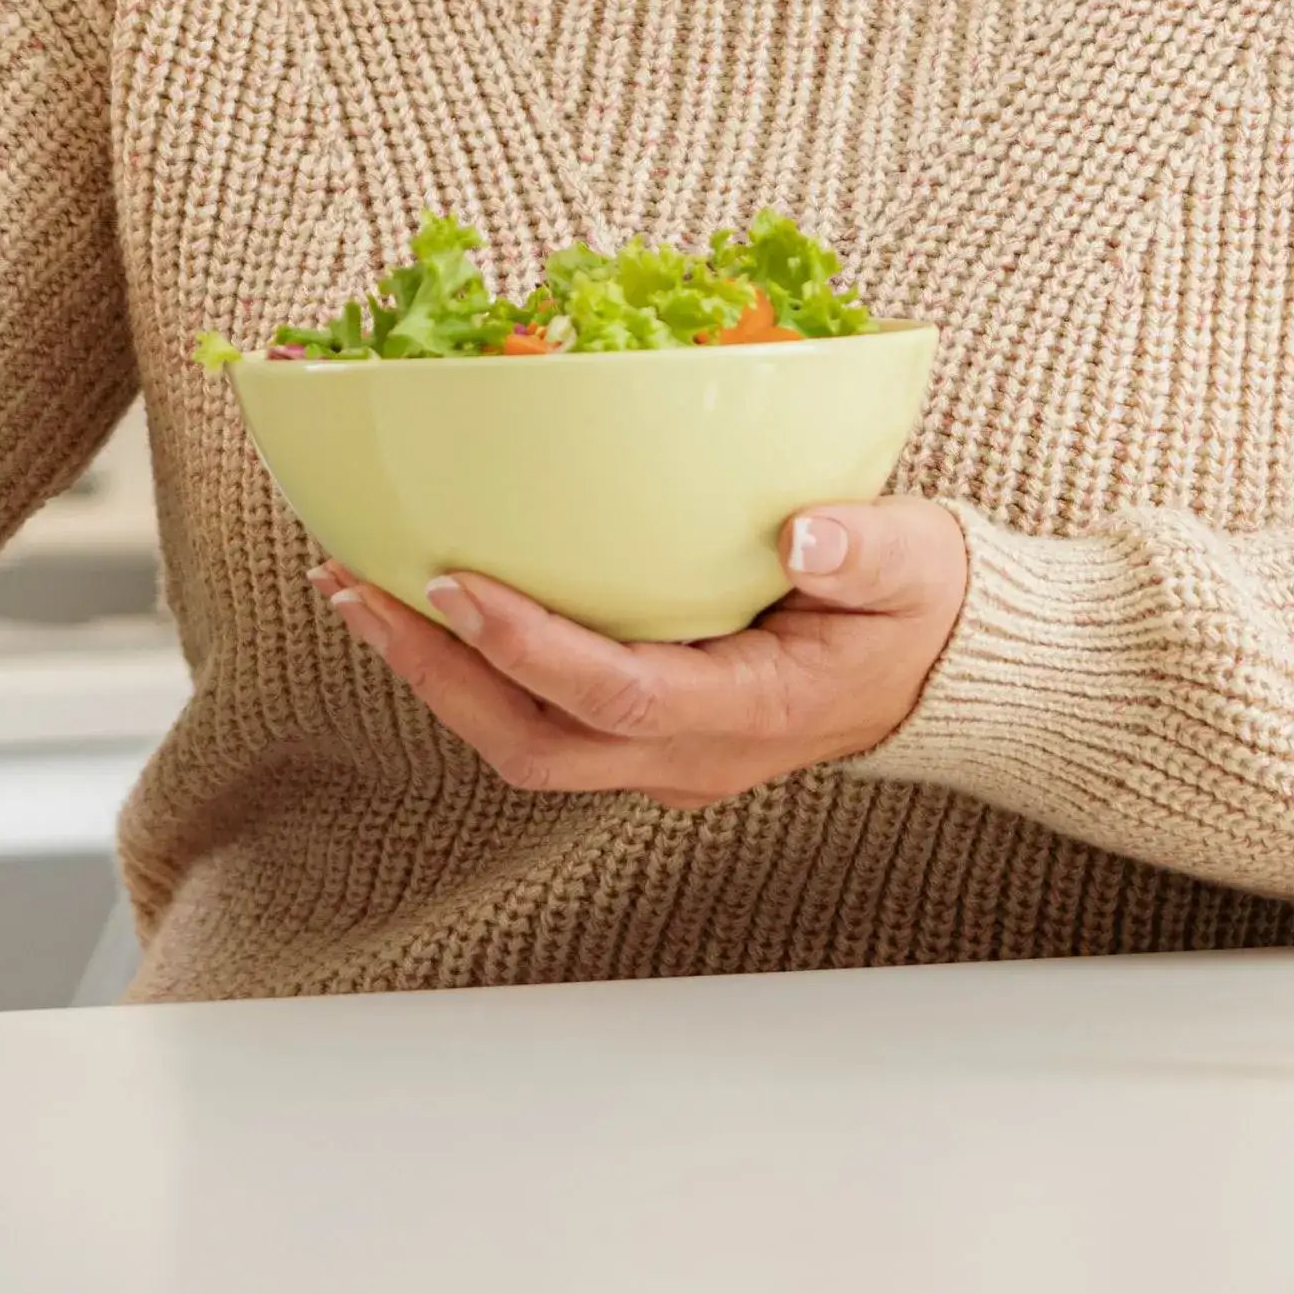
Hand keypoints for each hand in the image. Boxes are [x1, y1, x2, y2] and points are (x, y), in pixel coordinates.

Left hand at [313, 499, 969, 807]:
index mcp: (752, 713)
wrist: (941, 670)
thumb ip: (867, 550)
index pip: (618, 694)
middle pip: (534, 741)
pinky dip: (467, 666)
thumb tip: (804, 538)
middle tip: (353, 586)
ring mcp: (661, 756)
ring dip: (431, 671)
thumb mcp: (918, 563)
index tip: (453, 580)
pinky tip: (422, 603)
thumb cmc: (923, 607)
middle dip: (432, 671)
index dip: (527, 645)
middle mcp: (690, 754)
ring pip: (520, 740)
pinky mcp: (642, 733)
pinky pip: (536, 717)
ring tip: (355, 586)